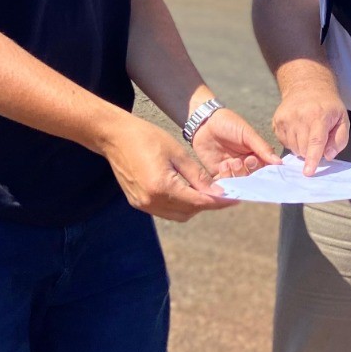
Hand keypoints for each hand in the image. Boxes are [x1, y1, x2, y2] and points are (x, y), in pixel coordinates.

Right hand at [100, 112, 238, 221]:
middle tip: (223, 193)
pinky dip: (179, 204)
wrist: (115, 137)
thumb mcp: (178, 153)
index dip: (219, 202)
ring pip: (177, 214)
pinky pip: (165, 210)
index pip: (198, 202)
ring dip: (193, 206)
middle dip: (207, 204)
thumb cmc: (147, 138)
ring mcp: (143, 204)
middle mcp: (151, 201)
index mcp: (162, 187)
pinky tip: (187, 191)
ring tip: (207, 191)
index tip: (235, 199)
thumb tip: (217, 192)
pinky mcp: (138, 203)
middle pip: (188, 211)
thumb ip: (197, 176)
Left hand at [191, 107, 280, 178]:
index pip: (264, 168)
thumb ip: (262, 148)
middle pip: (251, 178)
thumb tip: (279, 162)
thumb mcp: (247, 133)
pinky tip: (222, 166)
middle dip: (247, 172)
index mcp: (255, 155)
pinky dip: (224, 179)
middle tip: (242, 161)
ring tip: (229, 162)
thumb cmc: (228, 123)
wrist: (204, 122)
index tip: (254, 160)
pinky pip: (223, 183)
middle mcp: (245, 165)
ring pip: (238, 182)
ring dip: (235, 174)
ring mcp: (231, 170)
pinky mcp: (217, 174)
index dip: (261, 169)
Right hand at [271, 80, 347, 175]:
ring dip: (302, 147)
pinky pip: (284, 143)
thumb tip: (328, 156)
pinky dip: (293, 142)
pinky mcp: (276, 121)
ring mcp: (285, 118)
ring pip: (293, 148)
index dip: (312, 159)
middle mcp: (299, 117)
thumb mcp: (342, 119)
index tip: (308, 172)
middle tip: (318, 140)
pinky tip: (298, 131)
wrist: (306, 86)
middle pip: (303, 149)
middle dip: (311, 152)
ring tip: (308, 132)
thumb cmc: (328, 106)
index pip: (315, 141)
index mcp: (318, 116)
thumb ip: (339, 139)